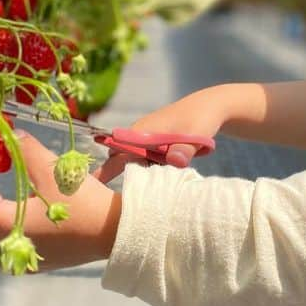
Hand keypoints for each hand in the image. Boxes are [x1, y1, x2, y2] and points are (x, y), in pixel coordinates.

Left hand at [0, 130, 121, 272]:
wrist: (114, 231)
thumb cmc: (82, 201)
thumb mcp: (53, 169)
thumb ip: (27, 150)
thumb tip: (13, 135)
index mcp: (8, 224)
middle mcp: (10, 247)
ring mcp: (24, 259)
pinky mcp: (38, 263)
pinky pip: (5, 254)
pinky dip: (1, 238)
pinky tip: (14, 220)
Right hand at [93, 87, 226, 183]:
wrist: (211, 106)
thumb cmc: (201, 118)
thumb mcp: (195, 135)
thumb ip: (183, 150)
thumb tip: (174, 161)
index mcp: (142, 131)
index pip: (117, 154)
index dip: (106, 171)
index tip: (95, 187)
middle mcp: (139, 135)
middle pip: (121, 160)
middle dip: (121, 175)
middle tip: (128, 198)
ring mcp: (147, 139)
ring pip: (136, 162)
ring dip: (141, 174)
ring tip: (150, 191)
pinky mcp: (156, 144)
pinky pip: (147, 160)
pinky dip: (151, 169)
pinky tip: (163, 179)